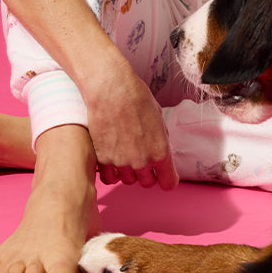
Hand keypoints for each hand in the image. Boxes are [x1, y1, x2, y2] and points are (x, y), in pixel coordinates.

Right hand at [84, 66, 178, 190]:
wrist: (111, 89)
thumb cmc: (136, 97)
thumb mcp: (158, 116)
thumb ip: (160, 136)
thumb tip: (160, 146)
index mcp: (160, 151)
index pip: (168, 182)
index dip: (167, 180)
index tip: (165, 178)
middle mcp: (142, 161)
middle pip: (147, 183)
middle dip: (147, 174)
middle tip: (142, 161)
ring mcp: (121, 162)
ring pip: (128, 181)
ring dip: (129, 172)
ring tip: (125, 156)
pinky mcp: (103, 159)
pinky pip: (109, 178)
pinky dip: (111, 172)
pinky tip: (111, 160)